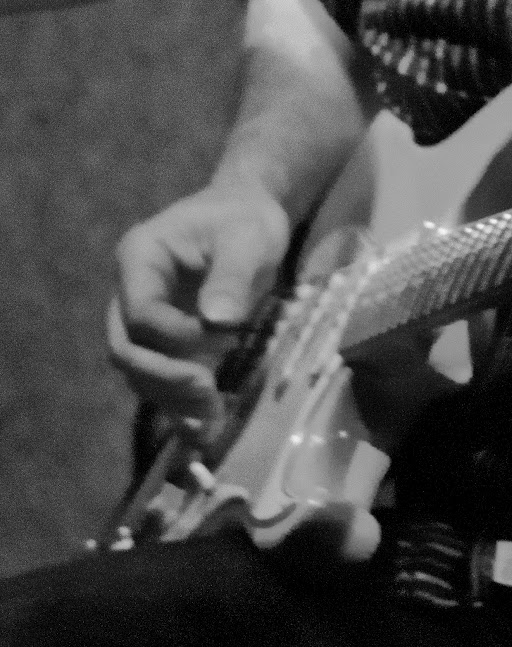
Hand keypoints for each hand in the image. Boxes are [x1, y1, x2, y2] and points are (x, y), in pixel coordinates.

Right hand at [107, 184, 289, 416]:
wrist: (249, 216)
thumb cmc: (245, 219)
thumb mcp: (248, 238)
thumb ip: (232, 276)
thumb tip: (217, 322)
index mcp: (139, 258)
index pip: (140, 313)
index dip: (176, 336)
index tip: (224, 339)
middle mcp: (131, 291)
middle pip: (126, 347)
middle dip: (164, 376)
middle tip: (209, 392)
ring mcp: (145, 317)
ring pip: (139, 369)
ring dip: (170, 398)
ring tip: (210, 422)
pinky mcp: (164, 339)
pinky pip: (159, 377)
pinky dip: (177, 404)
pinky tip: (202, 431)